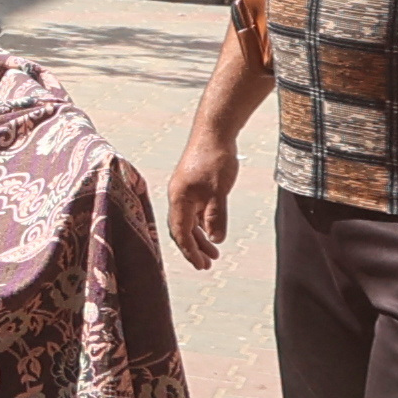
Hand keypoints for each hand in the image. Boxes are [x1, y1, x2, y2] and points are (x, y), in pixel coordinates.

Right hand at [166, 127, 238, 270]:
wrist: (214, 132)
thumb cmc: (215, 159)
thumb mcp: (219, 192)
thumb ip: (216, 216)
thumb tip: (215, 239)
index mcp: (179, 200)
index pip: (181, 233)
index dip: (190, 251)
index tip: (201, 265)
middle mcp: (178, 197)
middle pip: (182, 230)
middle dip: (194, 248)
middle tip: (207, 265)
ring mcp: (185, 191)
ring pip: (189, 221)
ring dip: (200, 237)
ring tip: (214, 252)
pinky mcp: (192, 185)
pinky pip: (194, 211)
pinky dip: (202, 224)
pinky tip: (212, 231)